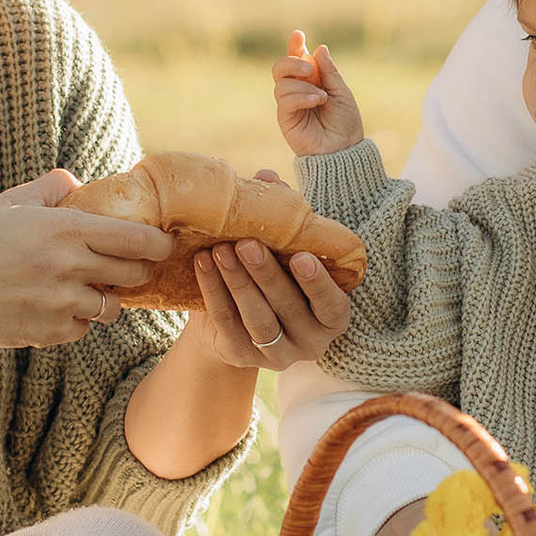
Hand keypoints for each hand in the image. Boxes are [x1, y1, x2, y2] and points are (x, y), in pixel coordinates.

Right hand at [0, 170, 171, 347]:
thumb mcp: (12, 202)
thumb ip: (51, 188)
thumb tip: (78, 182)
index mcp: (65, 229)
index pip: (135, 239)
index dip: (157, 243)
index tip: (162, 244)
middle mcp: (68, 266)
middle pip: (133, 274)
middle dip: (136, 271)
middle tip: (125, 267)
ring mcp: (60, 302)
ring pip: (111, 308)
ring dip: (105, 299)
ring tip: (85, 288)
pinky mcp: (49, 332)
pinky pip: (82, 330)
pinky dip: (76, 322)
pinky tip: (55, 308)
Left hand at [189, 175, 353, 368]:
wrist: (232, 322)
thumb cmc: (272, 277)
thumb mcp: (283, 251)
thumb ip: (283, 219)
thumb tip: (268, 177)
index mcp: (331, 316)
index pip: (332, 305)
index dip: (318, 284)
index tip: (302, 256)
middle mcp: (310, 342)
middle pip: (290, 308)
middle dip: (267, 274)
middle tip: (248, 242)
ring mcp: (276, 355)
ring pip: (259, 319)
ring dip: (238, 283)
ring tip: (220, 249)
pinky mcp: (242, 357)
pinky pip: (227, 324)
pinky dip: (214, 292)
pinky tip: (202, 264)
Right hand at [273, 30, 364, 156]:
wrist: (344, 150)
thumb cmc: (345, 123)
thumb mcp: (341, 92)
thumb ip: (329, 72)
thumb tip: (319, 48)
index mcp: (312, 80)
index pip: (298, 59)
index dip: (295, 46)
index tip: (298, 35)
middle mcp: (297, 90)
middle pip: (280, 67)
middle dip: (292, 62)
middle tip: (310, 69)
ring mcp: (289, 104)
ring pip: (281, 83)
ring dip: (303, 86)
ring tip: (322, 97)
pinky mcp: (285, 119)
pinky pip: (284, 100)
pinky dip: (300, 97)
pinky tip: (316, 101)